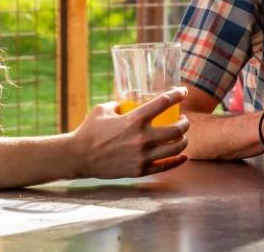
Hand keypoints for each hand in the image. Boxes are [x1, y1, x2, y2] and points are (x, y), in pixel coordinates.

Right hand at [70, 87, 189, 178]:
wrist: (78, 156)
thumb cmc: (89, 131)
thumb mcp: (103, 109)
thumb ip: (119, 104)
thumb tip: (128, 101)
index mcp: (134, 119)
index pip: (163, 102)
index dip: (177, 94)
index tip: (183, 92)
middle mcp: (142, 138)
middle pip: (177, 129)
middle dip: (185, 123)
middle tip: (184, 120)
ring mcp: (142, 156)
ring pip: (176, 148)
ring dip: (183, 140)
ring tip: (182, 136)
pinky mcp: (140, 170)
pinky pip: (166, 166)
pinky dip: (178, 160)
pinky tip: (183, 155)